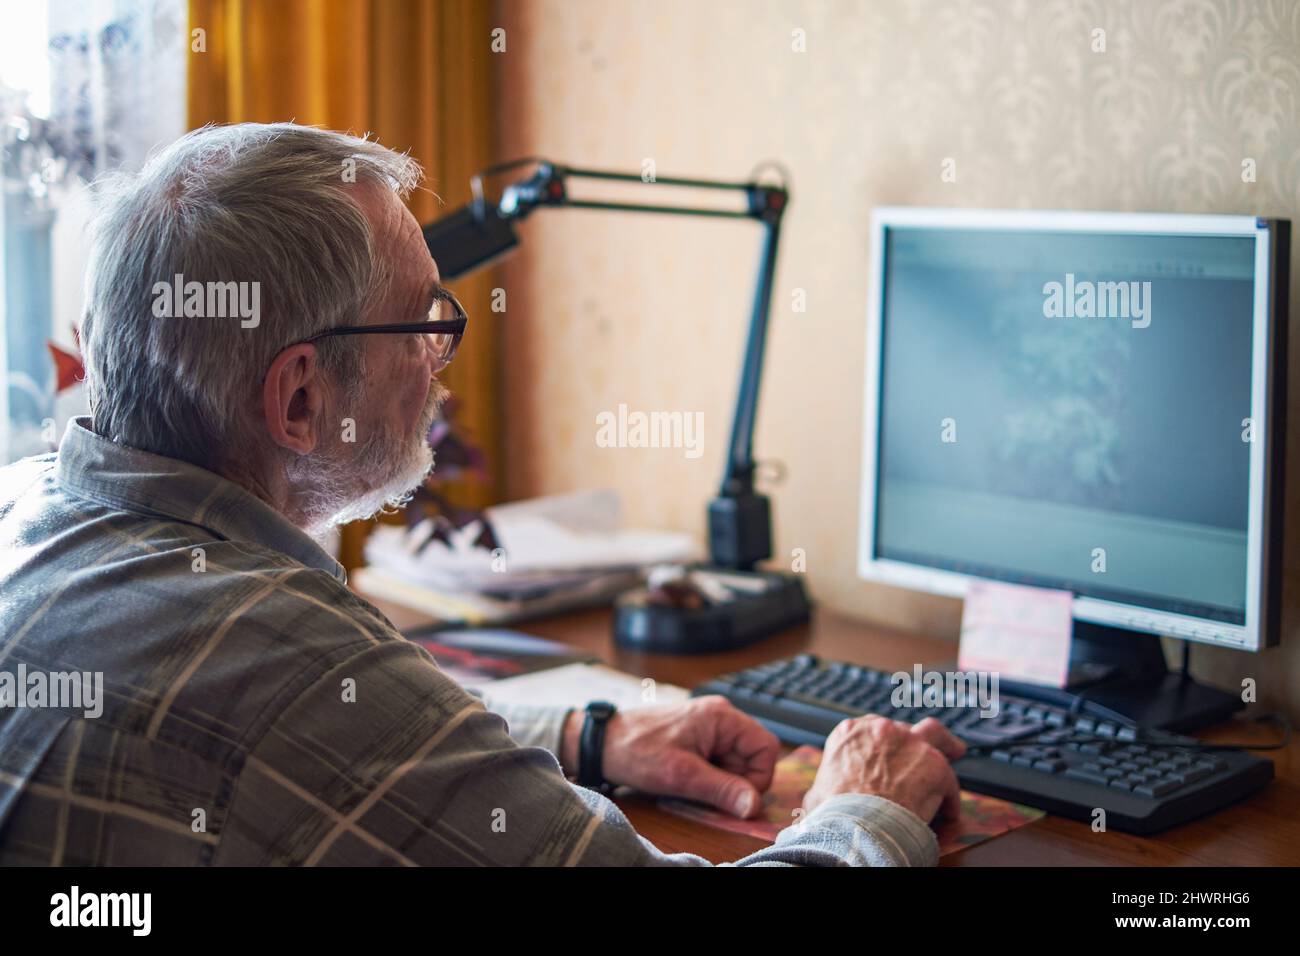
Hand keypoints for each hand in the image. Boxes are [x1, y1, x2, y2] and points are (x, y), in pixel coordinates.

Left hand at [563, 696, 780, 817]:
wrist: (603, 743)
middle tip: (705, 791)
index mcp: (722, 716)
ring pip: (735, 763)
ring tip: (690, 784)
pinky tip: (686, 779)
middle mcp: (720, 717)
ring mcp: (709, 727)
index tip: (736, 797)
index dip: (758, 776)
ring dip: (720, 781)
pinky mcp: (698, 738)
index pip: (766, 747)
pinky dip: (708, 777)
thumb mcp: (682, 775)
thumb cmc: (637, 751)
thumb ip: (722, 789)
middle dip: (735, 781)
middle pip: (751, 757)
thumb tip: (753, 806)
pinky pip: (718, 762)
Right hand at [801, 716, 965, 822]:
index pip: (875, 728)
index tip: (891, 752)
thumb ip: (825, 786)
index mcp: (851, 733)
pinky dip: (950, 796)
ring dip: (946, 744)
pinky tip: (949, 811)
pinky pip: (949, 780)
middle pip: (906, 727)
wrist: (855, 825)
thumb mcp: (818, 793)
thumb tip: (819, 800)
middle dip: (915, 738)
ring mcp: (911, 744)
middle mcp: (882, 731)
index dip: (885, 743)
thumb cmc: (834, 813)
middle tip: (925, 748)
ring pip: (935, 735)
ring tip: (956, 751)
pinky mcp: (934, 766)